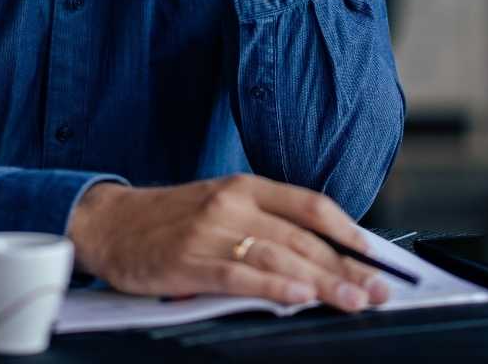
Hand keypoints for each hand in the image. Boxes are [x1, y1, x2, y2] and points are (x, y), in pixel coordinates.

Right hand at [66, 175, 391, 312]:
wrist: (109, 223)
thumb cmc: (169, 219)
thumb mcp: (220, 204)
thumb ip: (264, 220)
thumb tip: (319, 251)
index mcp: (244, 186)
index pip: (310, 204)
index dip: (348, 231)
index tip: (376, 255)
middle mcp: (232, 205)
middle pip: (303, 237)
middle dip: (347, 267)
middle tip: (378, 290)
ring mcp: (211, 232)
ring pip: (280, 257)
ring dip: (323, 283)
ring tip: (353, 301)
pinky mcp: (190, 262)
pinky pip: (240, 276)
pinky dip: (274, 287)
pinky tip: (299, 297)